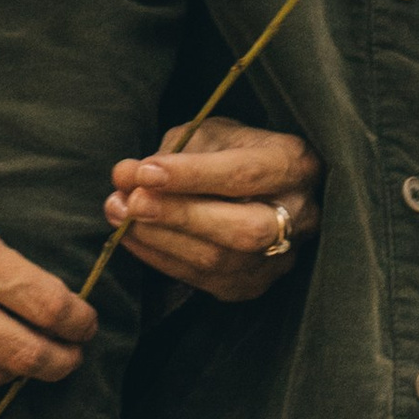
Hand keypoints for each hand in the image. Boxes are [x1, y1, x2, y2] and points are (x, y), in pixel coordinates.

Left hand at [105, 117, 321, 299]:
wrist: (257, 185)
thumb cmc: (231, 151)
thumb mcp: (212, 134)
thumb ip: (174, 153)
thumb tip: (126, 177)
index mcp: (294, 164)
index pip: (245, 175)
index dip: (192, 175)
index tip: (143, 171)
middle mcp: (299, 216)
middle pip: (244, 230)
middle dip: (181, 216)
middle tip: (132, 201)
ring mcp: (280, 258)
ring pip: (220, 261)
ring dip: (159, 238)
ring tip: (119, 213)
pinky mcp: (252, 284)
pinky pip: (202, 279)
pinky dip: (159, 257)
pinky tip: (131, 235)